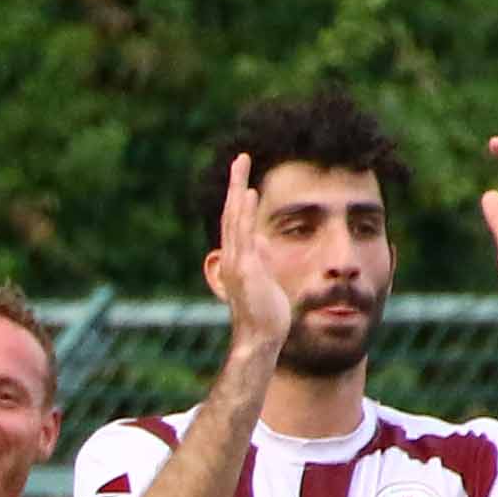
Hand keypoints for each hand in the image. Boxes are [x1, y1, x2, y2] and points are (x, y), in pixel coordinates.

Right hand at [199, 155, 285, 364]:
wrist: (259, 339)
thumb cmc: (266, 315)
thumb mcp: (266, 279)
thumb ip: (262, 257)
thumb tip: (263, 239)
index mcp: (238, 259)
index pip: (236, 221)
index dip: (240, 197)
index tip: (247, 177)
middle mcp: (232, 257)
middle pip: (231, 212)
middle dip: (236, 183)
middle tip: (241, 157)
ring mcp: (236, 261)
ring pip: (234, 217)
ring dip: (238, 188)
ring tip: (242, 163)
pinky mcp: (245, 268)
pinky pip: (243, 234)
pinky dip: (243, 212)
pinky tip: (248, 193)